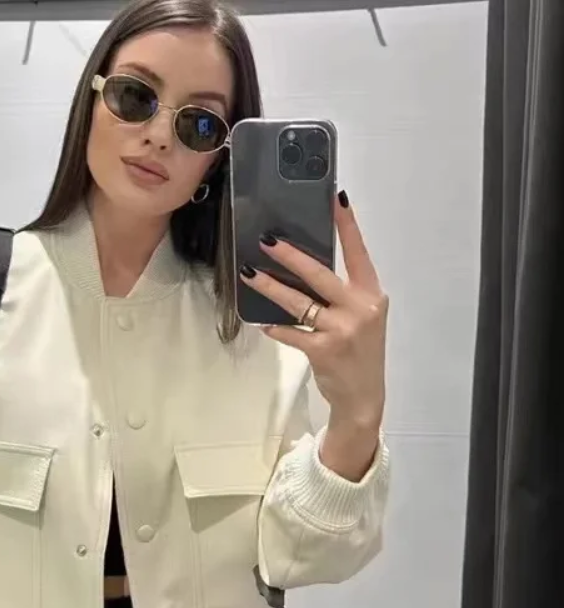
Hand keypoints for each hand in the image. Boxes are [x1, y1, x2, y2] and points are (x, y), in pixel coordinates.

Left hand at [239, 191, 387, 429]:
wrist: (364, 396)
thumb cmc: (360, 351)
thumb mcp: (363, 317)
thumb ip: (344, 293)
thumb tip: (306, 266)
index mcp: (372, 294)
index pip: (358, 253)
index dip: (347, 225)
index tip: (335, 198)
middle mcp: (360, 308)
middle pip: (320, 274)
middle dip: (291, 256)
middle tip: (267, 240)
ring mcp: (341, 330)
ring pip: (299, 302)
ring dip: (271, 288)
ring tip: (250, 273)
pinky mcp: (323, 350)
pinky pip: (292, 332)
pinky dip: (276, 328)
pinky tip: (263, 323)